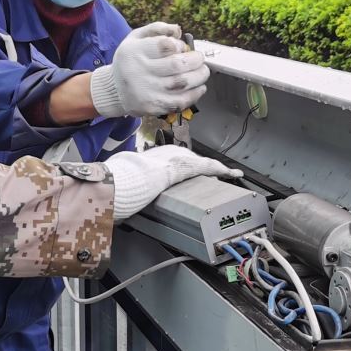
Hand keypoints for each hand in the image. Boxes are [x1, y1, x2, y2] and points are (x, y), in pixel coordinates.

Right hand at [89, 23, 209, 118]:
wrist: (114, 89)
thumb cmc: (131, 60)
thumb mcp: (136, 38)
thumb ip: (157, 28)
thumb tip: (178, 30)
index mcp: (134, 51)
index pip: (165, 45)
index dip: (180, 45)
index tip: (182, 47)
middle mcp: (139, 71)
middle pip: (176, 65)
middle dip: (195, 61)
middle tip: (200, 59)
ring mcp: (146, 91)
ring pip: (181, 83)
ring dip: (199, 77)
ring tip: (203, 72)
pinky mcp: (152, 106)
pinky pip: (179, 102)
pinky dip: (194, 94)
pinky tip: (199, 87)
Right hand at [103, 145, 240, 219]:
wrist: (134, 175)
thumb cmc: (127, 178)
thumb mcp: (128, 178)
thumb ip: (130, 183)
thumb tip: (115, 196)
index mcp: (158, 155)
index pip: (176, 160)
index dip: (185, 166)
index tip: (187, 171)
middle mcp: (174, 153)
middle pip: (193, 161)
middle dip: (203, 167)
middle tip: (213, 173)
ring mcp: (185, 159)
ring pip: (205, 164)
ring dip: (216, 169)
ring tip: (228, 173)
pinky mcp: (195, 166)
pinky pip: (213, 167)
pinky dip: (225, 170)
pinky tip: (234, 174)